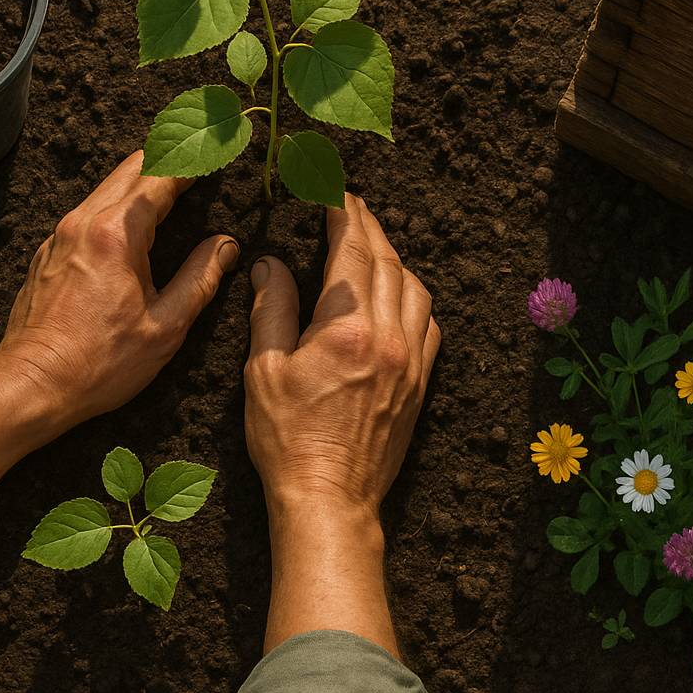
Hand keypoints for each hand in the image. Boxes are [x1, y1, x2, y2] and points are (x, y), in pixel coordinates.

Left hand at [0, 151, 238, 427]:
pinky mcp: (48, 254)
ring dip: (140, 184)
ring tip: (172, 189)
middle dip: (166, 161)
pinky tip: (133, 225)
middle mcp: (84, 224)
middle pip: (130, 169)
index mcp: (117, 235)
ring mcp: (60, 236)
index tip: (214, 155)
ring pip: (107, 189)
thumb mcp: (166, 326)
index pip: (160, 178)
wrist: (32, 384)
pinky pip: (88, 214)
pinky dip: (116, 207)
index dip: (192, 164)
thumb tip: (226, 247)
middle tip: (198, 164)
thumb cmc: (98, 363)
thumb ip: (200, 279)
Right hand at [243, 193, 438, 655]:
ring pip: (415, 288)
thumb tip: (271, 263)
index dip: (343, 214)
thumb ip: (272, 308)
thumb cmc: (288, 440)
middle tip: (349, 205)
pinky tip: (398, 295)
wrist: (330, 499)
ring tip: (371, 245)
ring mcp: (412, 360)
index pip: (351, 251)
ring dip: (394, 258)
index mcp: (348, 328)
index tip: (332, 193)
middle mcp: (389, 337)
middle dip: (368, 227)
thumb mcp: (264, 370)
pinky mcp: (421, 382)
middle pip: (387, 261)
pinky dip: (414, 297)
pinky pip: (429, 323)